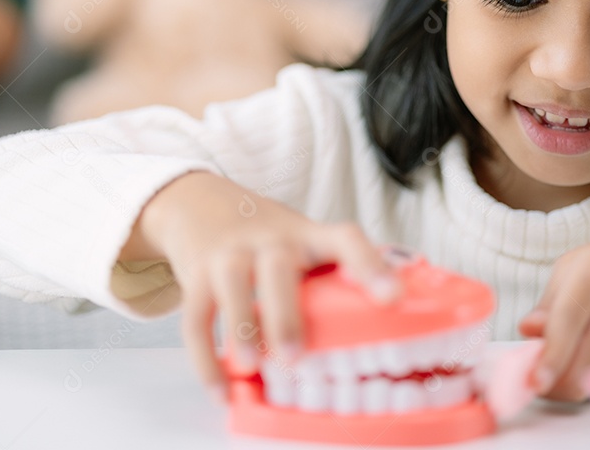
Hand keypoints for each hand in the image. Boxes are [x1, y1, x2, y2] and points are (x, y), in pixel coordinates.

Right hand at [122, 171, 399, 398]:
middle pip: (277, 267)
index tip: (393, 296)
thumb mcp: (304, 241)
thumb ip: (333, 272)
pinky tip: (221, 387)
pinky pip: (196, 316)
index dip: (370, 266)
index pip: (345, 240)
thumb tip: (386, 319)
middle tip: (295, 356)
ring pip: (232, 286)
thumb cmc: (268, 236)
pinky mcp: (197, 273)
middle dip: (285, 313)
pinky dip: (205, 357)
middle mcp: (268, 240)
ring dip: (241, 328)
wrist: (201, 203)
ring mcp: (229, 253)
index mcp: (307, 236)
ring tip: (251, 367)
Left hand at [517, 237, 589, 401]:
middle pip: (579, 367)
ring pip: (588, 383)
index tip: (535, 380)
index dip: (551, 355)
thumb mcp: (577, 265)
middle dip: (549, 381)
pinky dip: (585, 380)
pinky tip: (584, 358)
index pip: (569, 323)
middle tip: (533, 372)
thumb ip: (548, 301)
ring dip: (563, 381)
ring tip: (559, 360)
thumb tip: (527, 331)